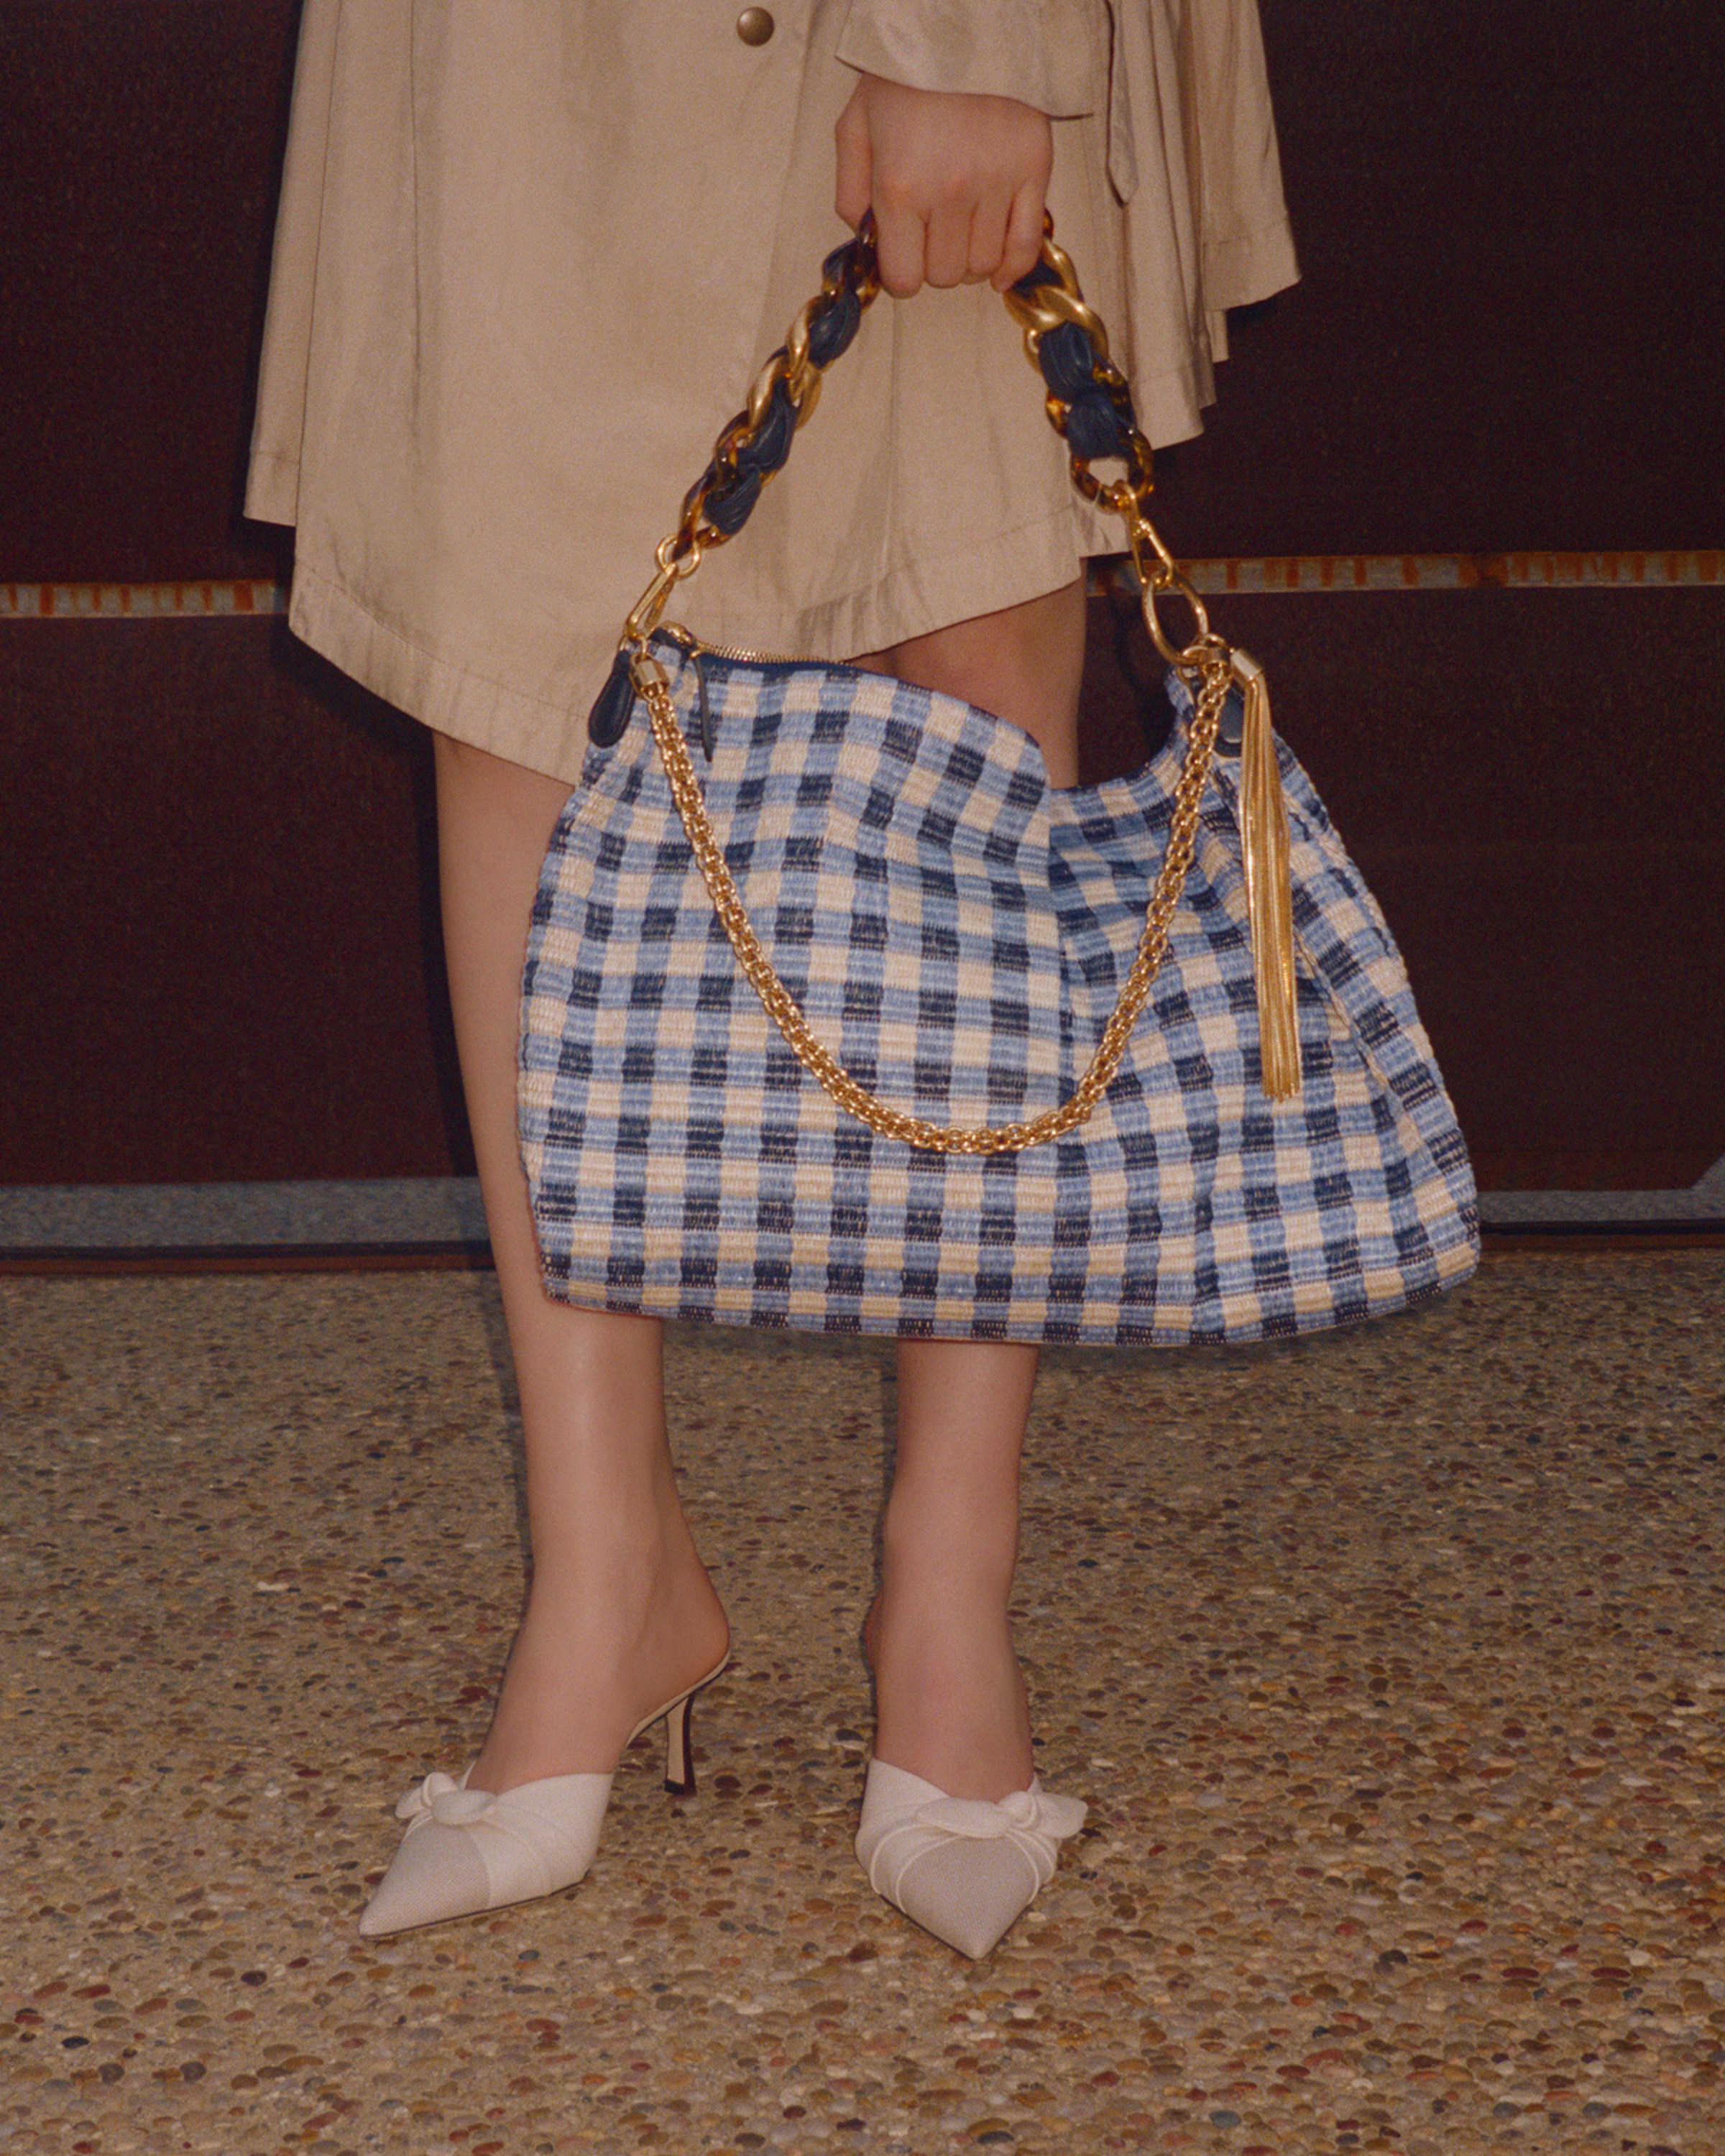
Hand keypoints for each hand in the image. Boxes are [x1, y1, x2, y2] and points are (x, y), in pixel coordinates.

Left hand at [835, 74, 1050, 297]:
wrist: (963, 27)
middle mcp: (949, 193)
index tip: (904, 255)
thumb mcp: (855, 126)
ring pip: (982, 265)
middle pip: (945, 276)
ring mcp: (995, 183)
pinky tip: (998, 269)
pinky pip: (1026, 245)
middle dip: (934, 263)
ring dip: (970, 259)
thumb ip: (850, 191)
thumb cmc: (907, 77)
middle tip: (932, 232)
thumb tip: (865, 239)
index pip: (904, 279)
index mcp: (900, 187)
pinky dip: (1012, 266)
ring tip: (961, 228)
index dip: (902, 273)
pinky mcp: (1032, 170)